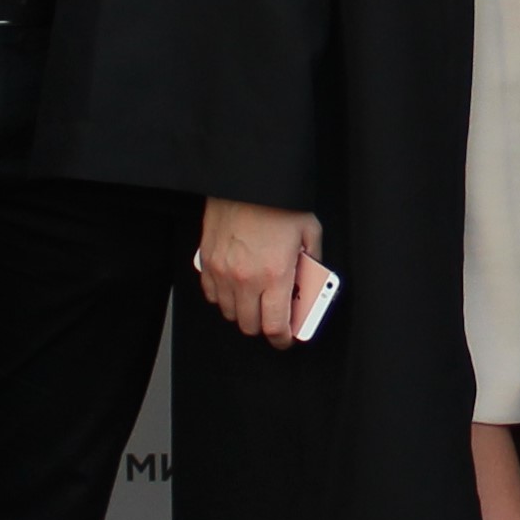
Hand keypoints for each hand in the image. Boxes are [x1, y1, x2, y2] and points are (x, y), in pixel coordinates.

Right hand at [194, 200, 327, 343]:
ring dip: (243, 312)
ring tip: (256, 300)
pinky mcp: (207, 261)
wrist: (245, 179)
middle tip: (273, 318)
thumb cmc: (278, 202)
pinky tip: (236, 287)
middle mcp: (245, 279)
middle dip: (264, 327)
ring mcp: (222, 272)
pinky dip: (223, 297)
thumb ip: (312, 261)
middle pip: (250, 325)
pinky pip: (212, 294)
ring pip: (229, 313)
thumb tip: (310, 283)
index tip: (285, 340)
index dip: (281, 339)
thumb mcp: (309, 231)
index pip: (274, 326)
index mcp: (275, 274)